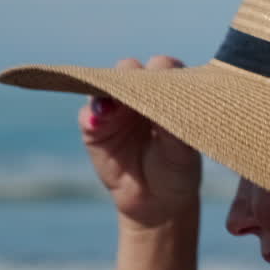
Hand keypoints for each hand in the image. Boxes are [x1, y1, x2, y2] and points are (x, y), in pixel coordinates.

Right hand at [79, 55, 201, 230]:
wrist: (156, 201)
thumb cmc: (178, 170)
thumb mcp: (183, 152)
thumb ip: (173, 127)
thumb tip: (160, 104)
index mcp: (169, 92)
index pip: (164, 68)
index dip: (163, 70)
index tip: (165, 80)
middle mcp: (141, 93)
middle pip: (131, 69)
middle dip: (133, 75)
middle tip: (138, 87)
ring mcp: (115, 108)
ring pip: (106, 85)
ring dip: (108, 90)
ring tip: (114, 104)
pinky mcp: (94, 126)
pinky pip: (87, 114)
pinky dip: (91, 115)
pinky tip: (97, 122)